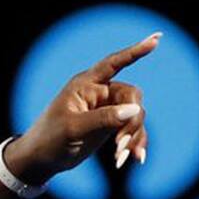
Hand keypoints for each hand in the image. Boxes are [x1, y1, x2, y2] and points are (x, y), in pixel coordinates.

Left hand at [5, 32, 159, 184]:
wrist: (41, 160)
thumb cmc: (49, 139)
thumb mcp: (73, 128)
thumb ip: (103, 118)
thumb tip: (135, 109)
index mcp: (85, 85)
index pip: (113, 63)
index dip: (135, 51)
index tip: (156, 39)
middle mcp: (99, 93)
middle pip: (132, 97)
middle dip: (132, 120)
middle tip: (120, 144)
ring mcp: (107, 109)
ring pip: (136, 115)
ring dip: (133, 136)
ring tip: (121, 157)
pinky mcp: (111, 126)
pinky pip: (132, 130)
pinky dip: (135, 143)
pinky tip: (135, 158)